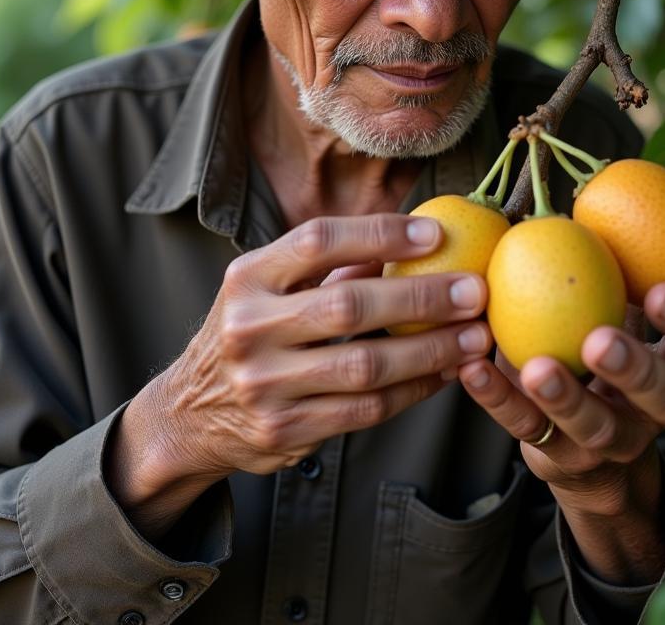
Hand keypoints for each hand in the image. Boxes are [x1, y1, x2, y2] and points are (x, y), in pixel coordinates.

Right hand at [107, 214, 491, 534]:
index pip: (317, 242)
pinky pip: (366, 409)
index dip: (379, 234)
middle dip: (423, 296)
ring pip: (365, 365)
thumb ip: (325, 267)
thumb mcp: (265, 290)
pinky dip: (413, 390)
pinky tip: (445, 374)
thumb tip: (407, 238)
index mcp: (247, 278)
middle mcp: (250, 328)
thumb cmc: (246, 334)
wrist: (189, 414)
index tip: (435, 234)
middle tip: (475, 290)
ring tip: (476, 337)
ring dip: (431, 350)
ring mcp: (265, 384)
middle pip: (349, 306)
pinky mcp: (285, 429)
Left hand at [456, 284, 664, 580]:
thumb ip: (613, 276)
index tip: (661, 291)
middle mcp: (650, 411)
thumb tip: (580, 198)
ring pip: (597, 427)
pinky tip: (471, 368)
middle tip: (603, 341)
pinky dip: (496, 398)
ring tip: (537, 368)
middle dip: (636, 368)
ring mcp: (605, 440)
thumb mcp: (622, 318)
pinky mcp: (554, 454)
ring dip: (567, 398)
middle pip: (663, 396)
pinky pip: (526, 428)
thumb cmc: (603, 359)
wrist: (593, 457)